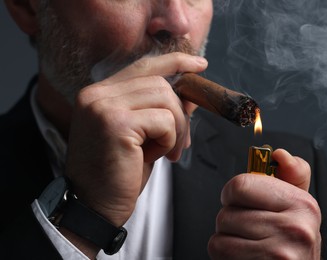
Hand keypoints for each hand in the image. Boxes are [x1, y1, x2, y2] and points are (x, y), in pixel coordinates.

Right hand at [65, 53, 206, 227]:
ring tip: (167, 152)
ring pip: (165, 98)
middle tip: (180, 141)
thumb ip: (161, 110)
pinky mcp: (116, 123)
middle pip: (159, 83)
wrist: (94, 208)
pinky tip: (156, 157)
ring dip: (176, 128)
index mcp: (100, 94)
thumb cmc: (119, 173)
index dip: (175, 62)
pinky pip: (163, 120)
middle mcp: (97, 94)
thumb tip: (191, 95)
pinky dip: (169, 139)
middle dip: (180, 112)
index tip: (200, 65)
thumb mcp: (144, 136)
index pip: (143, 66)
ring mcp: (104, 106)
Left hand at [208, 149, 321, 259]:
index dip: (232, 193)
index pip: (241, 184)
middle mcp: (295, 228)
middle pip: (227, 212)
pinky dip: (224, 255)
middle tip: (248, 229)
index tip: (239, 200)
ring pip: (220, 234)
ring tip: (247, 245)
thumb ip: (292, 176)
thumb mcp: (298, 207)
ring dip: (226, 240)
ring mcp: (279, 252)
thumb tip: (280, 154)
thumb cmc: (292, 243)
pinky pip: (220, 250)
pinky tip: (244, 256)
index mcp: (302, 204)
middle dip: (230, 220)